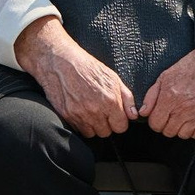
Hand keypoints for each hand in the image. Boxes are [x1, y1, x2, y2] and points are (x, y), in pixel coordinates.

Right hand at [16, 17, 135, 138]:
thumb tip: (134, 115)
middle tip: (100, 111)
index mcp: (110, 101)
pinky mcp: (66, 115)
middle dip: (105, 124)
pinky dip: (79, 123)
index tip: (114, 115)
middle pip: (106, 133)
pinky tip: (78, 109)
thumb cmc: (86, 66)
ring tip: (89, 111)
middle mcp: (95, 110)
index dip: (118, 121)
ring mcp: (79, 114)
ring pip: (91, 134)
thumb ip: (127, 98)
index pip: (121, 127)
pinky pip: (77, 129)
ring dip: (92, 126)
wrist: (59, 61)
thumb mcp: (112, 77)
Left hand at [140, 24, 194, 139]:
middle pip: (168, 131)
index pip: (155, 123)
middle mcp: (183, 107)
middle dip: (166, 125)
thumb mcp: (165, 75)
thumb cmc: (192, 65)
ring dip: (180, 129)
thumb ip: (151, 95)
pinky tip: (194, 121)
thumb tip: (143, 112)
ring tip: (182, 119)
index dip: (155, 121)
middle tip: (170, 117)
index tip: (159, 116)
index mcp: (169, 97)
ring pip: (183, 135)